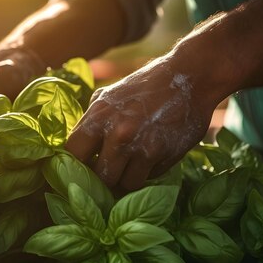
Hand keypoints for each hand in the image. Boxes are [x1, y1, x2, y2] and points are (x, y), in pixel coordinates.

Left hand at [65, 61, 215, 190]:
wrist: (190, 77)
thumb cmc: (145, 86)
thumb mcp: (108, 96)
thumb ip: (90, 121)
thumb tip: (72, 149)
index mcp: (99, 116)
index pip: (72, 154)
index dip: (74, 165)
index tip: (79, 169)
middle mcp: (118, 133)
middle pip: (99, 177)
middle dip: (101, 179)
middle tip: (106, 176)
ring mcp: (143, 146)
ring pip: (124, 185)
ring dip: (125, 181)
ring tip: (127, 170)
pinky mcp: (164, 155)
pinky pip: (147, 179)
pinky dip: (146, 174)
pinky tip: (149, 159)